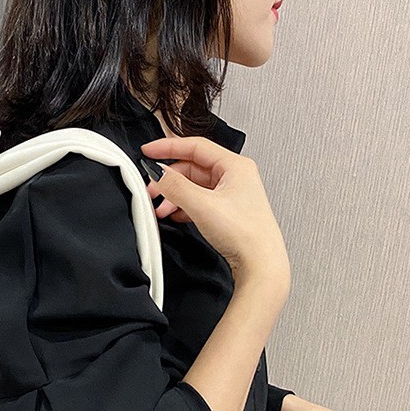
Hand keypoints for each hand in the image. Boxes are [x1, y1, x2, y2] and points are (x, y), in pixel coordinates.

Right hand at [139, 137, 290, 289]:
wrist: (260, 264)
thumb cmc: (246, 234)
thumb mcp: (203, 205)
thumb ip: (175, 186)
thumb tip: (158, 172)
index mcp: (234, 166)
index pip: (195, 146)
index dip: (168, 147)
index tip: (149, 151)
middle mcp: (234, 177)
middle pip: (191, 168)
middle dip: (169, 180)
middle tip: (152, 189)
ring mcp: (231, 195)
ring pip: (193, 186)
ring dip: (174, 196)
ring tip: (161, 209)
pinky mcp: (226, 212)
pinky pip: (198, 201)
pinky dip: (183, 207)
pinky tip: (174, 215)